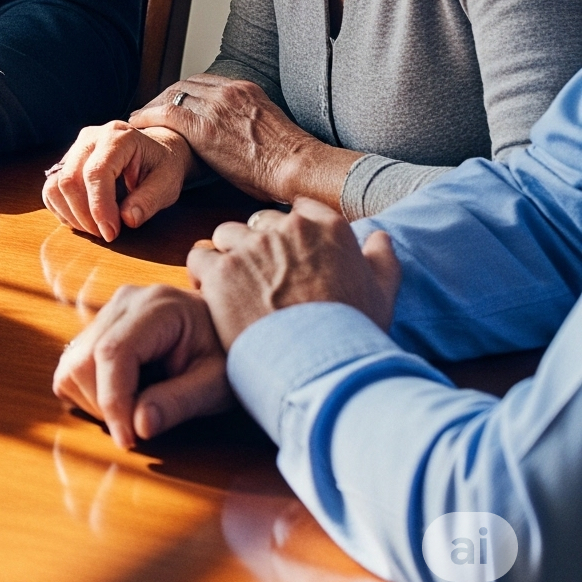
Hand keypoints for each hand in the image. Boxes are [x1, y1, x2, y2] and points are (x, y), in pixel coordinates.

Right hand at [43, 121, 193, 241]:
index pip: (96, 172)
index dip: (99, 207)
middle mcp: (90, 138)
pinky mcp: (67, 162)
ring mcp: (75, 148)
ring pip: (55, 184)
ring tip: (95, 228)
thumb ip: (149, 200)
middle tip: (106, 234)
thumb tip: (127, 219)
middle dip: (84, 215)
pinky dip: (62, 210)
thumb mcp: (167, 182)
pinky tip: (84, 220)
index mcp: (117, 137)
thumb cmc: (162, 165)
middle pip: (69, 179)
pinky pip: (51, 188)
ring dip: (71, 214)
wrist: (156, 150)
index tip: (111, 233)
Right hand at [53, 282, 234, 448]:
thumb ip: (180, 402)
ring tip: (135, 410)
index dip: (113, 400)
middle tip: (138, 430)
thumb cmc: (230, 356)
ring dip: (95, 399)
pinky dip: (88, 390)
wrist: (232, 332)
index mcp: (157, 306)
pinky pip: (73, 362)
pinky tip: (123, 396)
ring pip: (74, 362)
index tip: (127, 440)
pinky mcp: (101, 325)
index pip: (113, 352)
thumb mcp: (217, 385)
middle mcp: (125, 301)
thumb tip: (138, 426)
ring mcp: (110, 309)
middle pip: (86, 358)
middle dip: (104, 405)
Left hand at [129, 76, 346, 208]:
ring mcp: (216, 106)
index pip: (203, 82)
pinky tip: (137, 122)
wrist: (298, 165)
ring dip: (152, 105)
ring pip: (172, 95)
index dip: (183, 92)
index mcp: (245, 88)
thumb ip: (248, 120)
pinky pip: (167, 113)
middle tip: (149, 108)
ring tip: (140, 116)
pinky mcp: (205, 126)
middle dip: (164, 95)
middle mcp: (229, 91)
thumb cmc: (289, 159)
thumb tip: (238, 134)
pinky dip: (149, 116)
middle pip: (185, 85)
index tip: (171, 100)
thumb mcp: (269, 126)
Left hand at [188, 197, 402, 347]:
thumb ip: (381, 260)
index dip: (292, 236)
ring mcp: (252, 247)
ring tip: (238, 291)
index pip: (301, 211)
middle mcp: (287, 229)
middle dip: (261, 249)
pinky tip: (214, 297)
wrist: (324, 370)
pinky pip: (200, 258)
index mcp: (327, 228)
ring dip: (230, 258)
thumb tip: (379, 236)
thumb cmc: (354, 334)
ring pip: (227, 236)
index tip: (292, 260)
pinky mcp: (221, 270)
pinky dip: (203, 275)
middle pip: (260, 224)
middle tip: (265, 284)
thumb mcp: (381, 295)